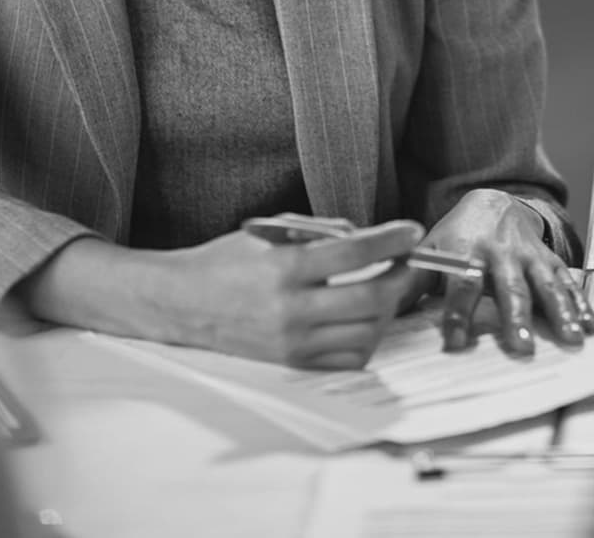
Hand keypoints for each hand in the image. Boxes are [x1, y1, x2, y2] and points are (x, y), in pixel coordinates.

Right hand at [170, 219, 422, 368]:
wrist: (183, 303)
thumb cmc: (225, 261)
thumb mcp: (267, 232)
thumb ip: (318, 232)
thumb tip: (364, 237)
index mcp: (283, 268)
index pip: (354, 252)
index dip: (390, 240)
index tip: (411, 231)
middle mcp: (291, 308)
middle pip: (370, 298)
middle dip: (400, 277)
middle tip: (407, 262)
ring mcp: (293, 341)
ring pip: (366, 331)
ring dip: (387, 308)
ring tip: (386, 288)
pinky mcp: (293, 362)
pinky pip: (348, 357)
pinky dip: (366, 337)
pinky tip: (364, 318)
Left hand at [421, 189, 593, 356]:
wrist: (493, 201)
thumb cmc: (457, 235)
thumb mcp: (431, 249)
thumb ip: (413, 280)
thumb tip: (382, 305)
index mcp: (467, 252)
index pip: (461, 285)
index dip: (457, 313)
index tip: (456, 342)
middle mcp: (500, 253)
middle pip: (509, 287)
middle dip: (515, 316)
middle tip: (521, 346)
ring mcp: (528, 255)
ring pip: (545, 284)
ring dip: (559, 311)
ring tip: (570, 337)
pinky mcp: (548, 258)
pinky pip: (567, 281)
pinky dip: (580, 302)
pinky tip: (588, 325)